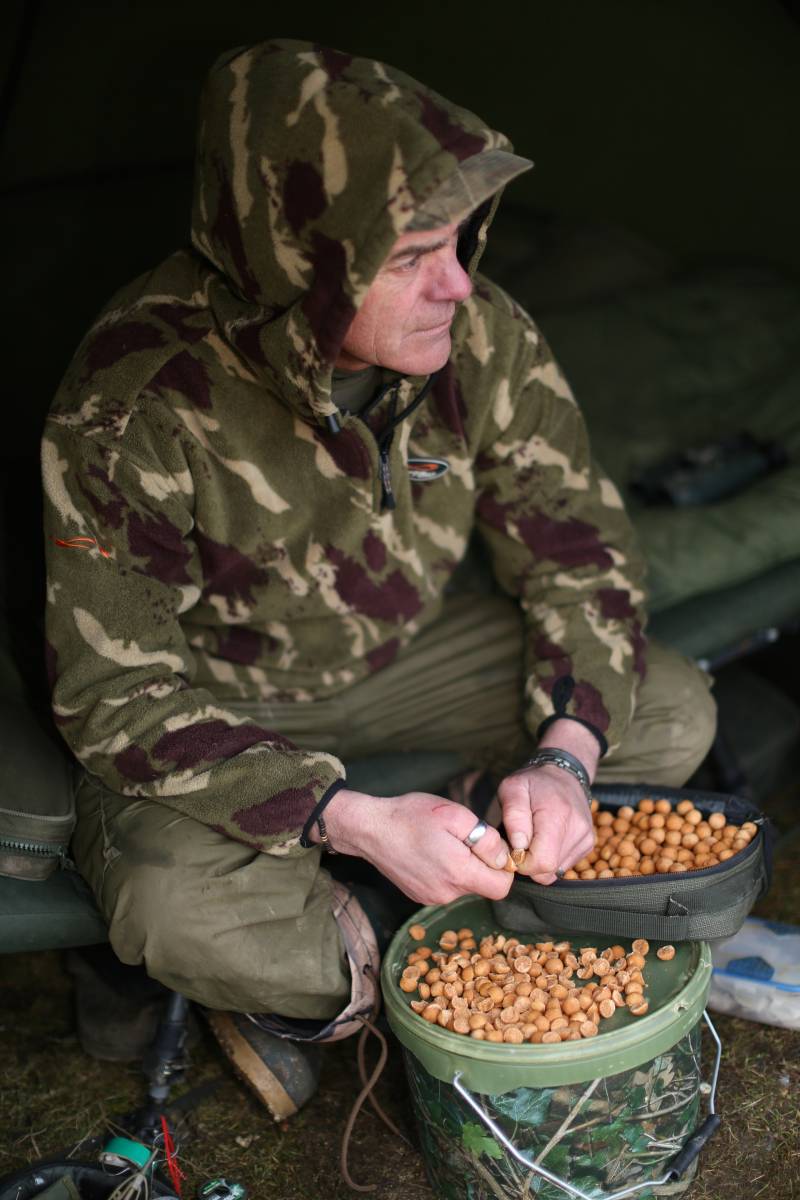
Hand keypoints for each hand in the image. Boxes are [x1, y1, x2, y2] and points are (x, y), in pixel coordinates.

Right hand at [317, 788, 514, 905]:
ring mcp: (431, 898)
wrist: (370, 828)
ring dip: (463, 867)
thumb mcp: (455, 815)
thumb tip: (504, 858)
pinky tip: (431, 852)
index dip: (504, 867)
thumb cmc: (411, 816)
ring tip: (443, 842)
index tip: (491, 847)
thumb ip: (486, 839)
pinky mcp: (419, 896)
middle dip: (482, 864)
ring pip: (464, 886)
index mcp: (459, 873)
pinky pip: (445, 888)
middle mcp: (447, 893)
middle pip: (483, 887)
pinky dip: (446, 872)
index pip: (502, 888)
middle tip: (463, 838)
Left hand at [498, 718, 599, 884]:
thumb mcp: (513, 788)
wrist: (564, 773)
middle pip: (548, 871)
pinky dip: (550, 857)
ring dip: (539, 860)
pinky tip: (546, 838)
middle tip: (520, 841)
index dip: (522, 862)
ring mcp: (586, 839)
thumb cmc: (533, 782)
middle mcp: (578, 830)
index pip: (542, 862)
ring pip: (555, 872)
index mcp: (558, 816)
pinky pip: (563, 866)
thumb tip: (519, 848)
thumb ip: (513, 817)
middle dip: (528, 863)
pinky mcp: (588, 844)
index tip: (513, 847)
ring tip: (533, 836)